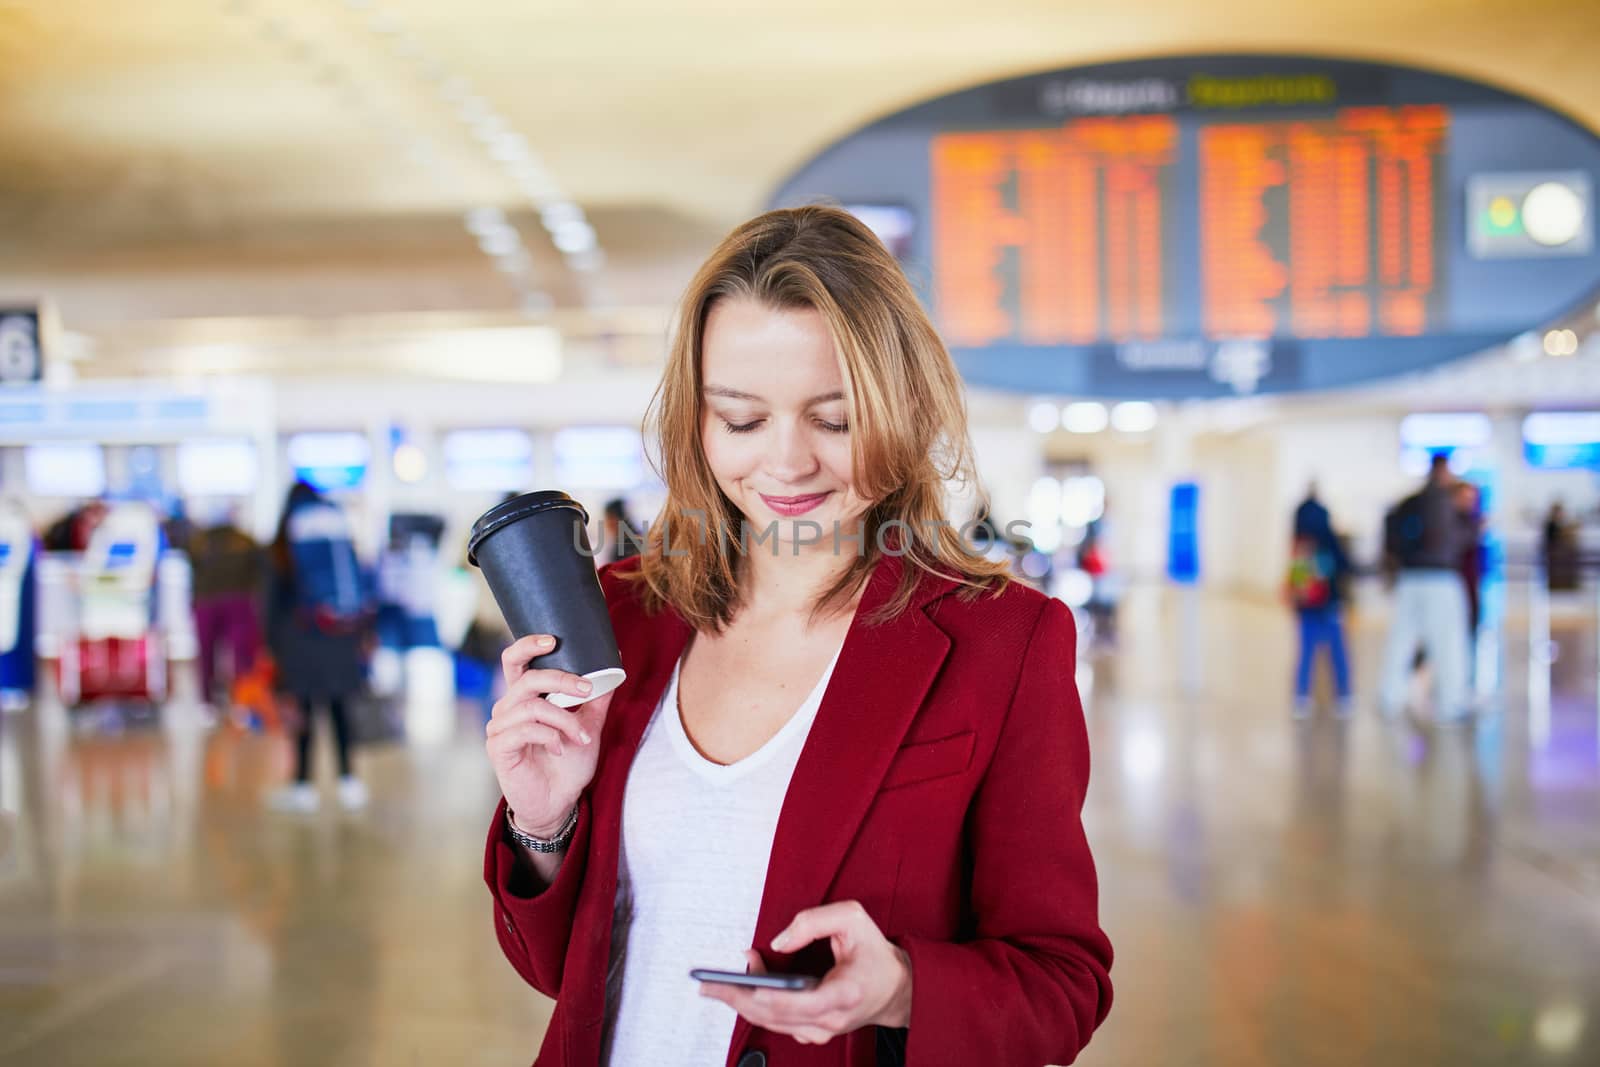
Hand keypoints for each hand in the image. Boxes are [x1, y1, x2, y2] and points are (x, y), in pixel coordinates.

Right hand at [485, 633, 615, 835]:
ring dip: (564, 720)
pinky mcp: (499, 748)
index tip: (553, 640)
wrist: (558, 803)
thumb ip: (597, 698)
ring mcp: (500, 728)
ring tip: (581, 738)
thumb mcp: (589, 725)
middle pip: (529, 678)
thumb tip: (614, 666)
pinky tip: (559, 750)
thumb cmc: (568, 764)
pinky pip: (525, 730)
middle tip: (587, 691)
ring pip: (532, 706)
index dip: (528, 645)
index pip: (515, 661)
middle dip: (562, 681)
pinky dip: (549, 737)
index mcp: (524, 697)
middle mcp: (507, 707)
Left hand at [699, 902, 912, 1044]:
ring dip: (743, 1001)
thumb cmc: (874, 953)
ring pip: (772, 1022)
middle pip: (776, 1015)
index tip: (745, 984)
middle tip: (709, 985)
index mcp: (845, 993)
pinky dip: (757, 1007)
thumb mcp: (853, 919)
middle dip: (739, 998)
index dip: (769, 995)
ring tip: (717, 984)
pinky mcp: (814, 1032)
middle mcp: (831, 1019)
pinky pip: (778, 1023)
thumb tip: (779, 942)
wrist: (896, 988)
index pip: (801, 1002)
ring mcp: (822, 1030)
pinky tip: (743, 988)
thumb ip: (814, 921)